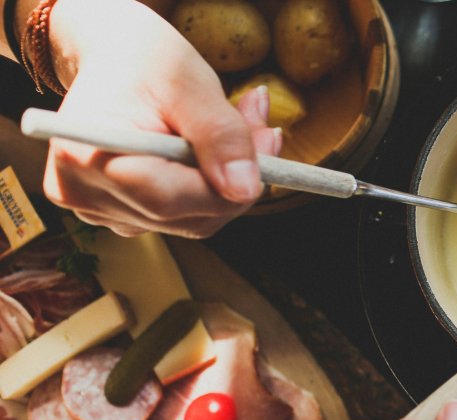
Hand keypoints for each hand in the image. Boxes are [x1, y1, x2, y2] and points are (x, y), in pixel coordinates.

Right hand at [41, 0, 279, 237]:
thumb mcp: (189, 84)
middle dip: (237, 178)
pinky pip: (183, 216)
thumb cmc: (144, 60)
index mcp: (85, 158)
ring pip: (194, 220)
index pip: (170, 201)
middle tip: (263, 128)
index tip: (268, 143)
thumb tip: (246, 189)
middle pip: (187, 217)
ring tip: (242, 126)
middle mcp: (84, 194)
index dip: (229, 183)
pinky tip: (216, 150)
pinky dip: (210, 186)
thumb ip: (221, 136)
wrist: (114, 57)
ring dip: (229, 181)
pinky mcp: (120, 214)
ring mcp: (99, 210)